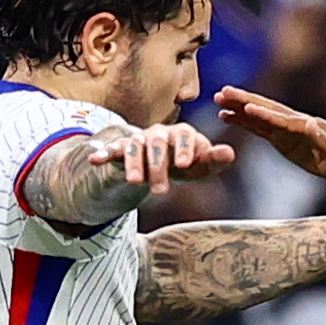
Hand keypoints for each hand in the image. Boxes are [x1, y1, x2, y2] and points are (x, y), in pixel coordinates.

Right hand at [90, 120, 231, 189]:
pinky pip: (112, 149)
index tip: (183, 165)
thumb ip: (215, 160)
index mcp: (182, 133)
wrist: (161, 163)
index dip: (183, 148)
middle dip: (158, 167)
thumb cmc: (186, 163)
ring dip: (134, 165)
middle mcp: (159, 133)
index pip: (184, 135)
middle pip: (157, 144)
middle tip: (161, 191)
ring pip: (134, 147)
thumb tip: (229, 153)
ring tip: (135, 182)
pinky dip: (103, 153)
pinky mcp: (122, 149)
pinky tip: (95, 160)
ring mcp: (140, 140)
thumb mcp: (202, 166)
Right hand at [216, 86, 325, 181]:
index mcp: (308, 127)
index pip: (283, 119)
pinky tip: (228, 116)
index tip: (248, 107)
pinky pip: (259, 128)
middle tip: (224, 92)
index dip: (265, 114)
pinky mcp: (282, 138)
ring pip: (259, 116)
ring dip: (239, 107)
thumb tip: (309, 124)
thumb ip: (324, 140)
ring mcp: (287, 130)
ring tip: (219, 100)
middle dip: (245, 101)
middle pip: (267, 109)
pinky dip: (243, 121)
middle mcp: (295, 123)